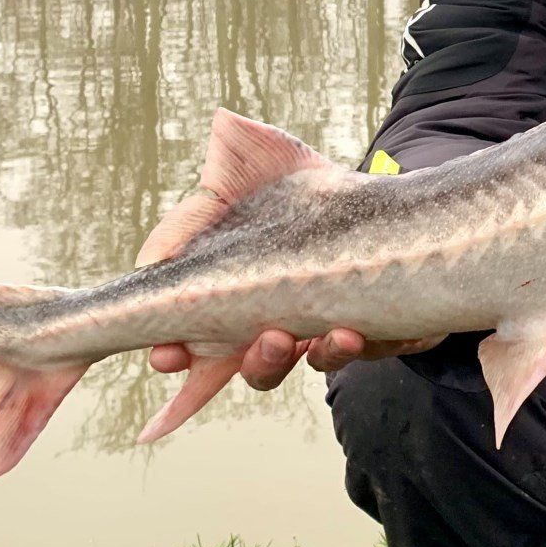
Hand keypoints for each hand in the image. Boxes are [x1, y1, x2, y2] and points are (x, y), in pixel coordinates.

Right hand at [136, 190, 441, 390]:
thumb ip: (199, 209)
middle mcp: (283, 324)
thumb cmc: (289, 189)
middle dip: (263, 361)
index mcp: (239, 303)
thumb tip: (158, 253)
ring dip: (328, 355)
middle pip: (263, 368)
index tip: (169, 355)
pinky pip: (387, 344)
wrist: (366, 184)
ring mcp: (332, 326)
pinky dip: (387, 341)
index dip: (180, 358)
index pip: (202, 349)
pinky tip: (384, 328)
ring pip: (323, 361)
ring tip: (337, 333)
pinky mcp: (385, 323)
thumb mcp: (241, 179)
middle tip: (271, 340)